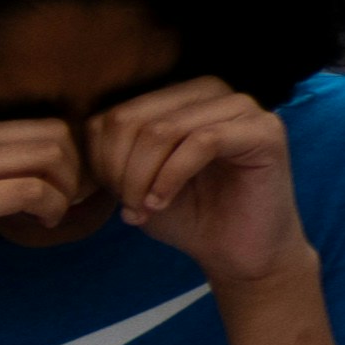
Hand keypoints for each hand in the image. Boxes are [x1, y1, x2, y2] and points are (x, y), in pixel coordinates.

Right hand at [0, 102, 95, 340]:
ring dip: (66, 193)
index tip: (63, 191)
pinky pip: (28, 191)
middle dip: (75, 173)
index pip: (44, 123)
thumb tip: (70, 153)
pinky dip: (51, 208)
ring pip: (47, 158)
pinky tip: (42, 224)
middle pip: (54, 135)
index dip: (71, 158)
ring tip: (51, 216)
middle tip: (65, 205)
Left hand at [101, 76, 316, 301]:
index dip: (101, 162)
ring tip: (146, 208)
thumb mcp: (135, 180)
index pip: (114, 116)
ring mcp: (242, 107)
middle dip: (119, 171)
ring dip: (142, 178)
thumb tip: (79, 136)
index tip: (113, 198)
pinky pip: (201, 143)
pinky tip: (163, 202)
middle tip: (130, 207)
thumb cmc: (188, 215)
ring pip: (163, 131)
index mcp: (178, 97)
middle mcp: (210, 92)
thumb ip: (110, 152)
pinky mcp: (265, 130)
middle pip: (132, 119)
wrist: (237, 252)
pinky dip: (171, 177)